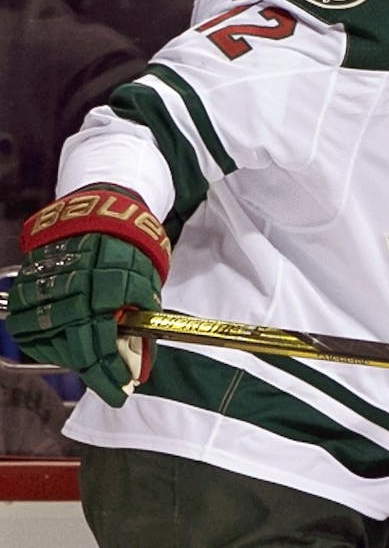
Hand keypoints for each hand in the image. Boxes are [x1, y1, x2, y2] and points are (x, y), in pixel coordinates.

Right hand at [9, 185, 169, 406]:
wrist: (99, 211)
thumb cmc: (130, 247)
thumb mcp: (145, 280)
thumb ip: (140, 317)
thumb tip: (141, 362)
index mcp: (103, 291)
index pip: (101, 345)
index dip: (110, 373)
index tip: (122, 390)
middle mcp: (70, 293)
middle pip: (76, 349)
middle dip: (95, 373)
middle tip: (112, 387)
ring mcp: (45, 289)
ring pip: (51, 340)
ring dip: (73, 356)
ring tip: (93, 364)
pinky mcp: (28, 284)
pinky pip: (29, 324)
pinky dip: (48, 339)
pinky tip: (67, 343)